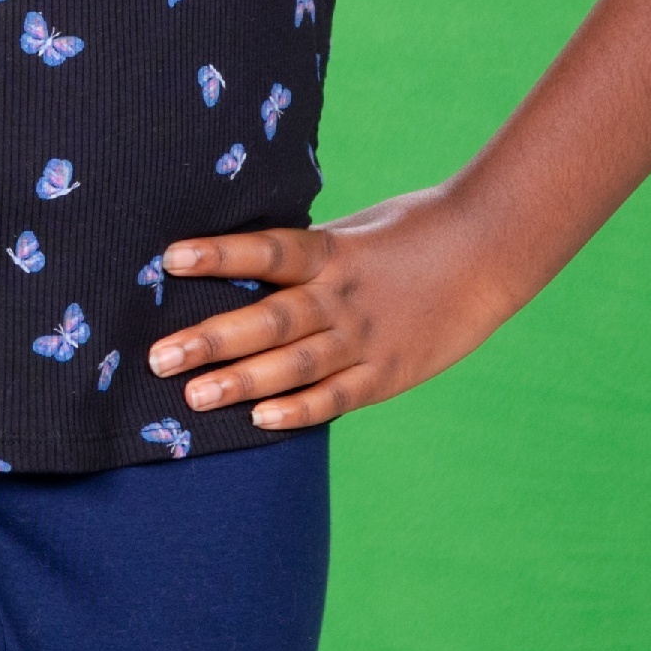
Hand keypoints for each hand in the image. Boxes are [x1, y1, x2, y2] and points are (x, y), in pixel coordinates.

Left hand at [146, 191, 510, 431]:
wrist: (492, 252)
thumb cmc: (413, 231)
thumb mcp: (355, 229)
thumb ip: (305, 252)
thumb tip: (242, 259)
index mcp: (334, 253)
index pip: (269, 250)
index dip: (221, 255)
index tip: (169, 259)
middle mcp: (344, 297)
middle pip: (271, 318)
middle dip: (212, 338)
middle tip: (158, 357)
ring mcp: (367, 339)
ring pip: (297, 365)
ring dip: (243, 382)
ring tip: (193, 397)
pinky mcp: (388, 374)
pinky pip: (338, 397)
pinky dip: (300, 410)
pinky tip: (260, 421)